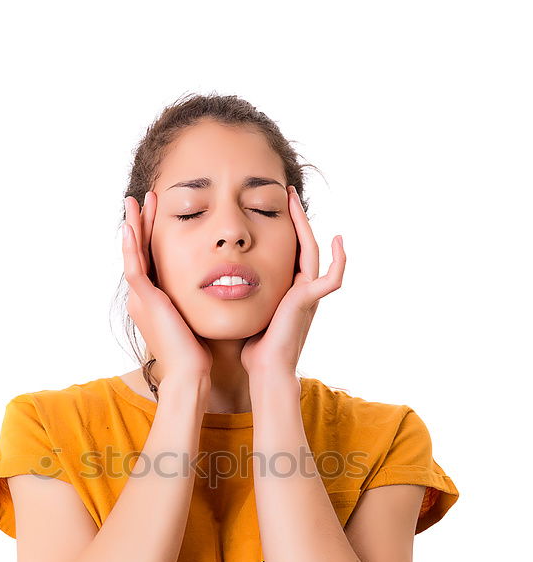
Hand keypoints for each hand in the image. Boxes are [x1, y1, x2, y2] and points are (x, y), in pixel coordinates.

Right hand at [122, 192, 212, 387]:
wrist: (190, 373)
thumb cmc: (199, 352)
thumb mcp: (196, 316)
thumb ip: (197, 299)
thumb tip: (216, 286)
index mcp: (154, 300)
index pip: (152, 258)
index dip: (154, 234)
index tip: (159, 212)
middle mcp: (143, 297)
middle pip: (140, 251)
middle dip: (142, 223)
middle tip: (143, 197)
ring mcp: (142, 299)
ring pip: (134, 255)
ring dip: (134, 227)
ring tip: (135, 201)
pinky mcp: (146, 302)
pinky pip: (135, 269)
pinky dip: (132, 248)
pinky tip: (131, 228)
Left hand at [240, 186, 345, 378]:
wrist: (264, 369)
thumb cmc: (253, 347)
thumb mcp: (247, 310)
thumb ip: (242, 293)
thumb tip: (221, 279)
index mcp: (287, 290)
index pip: (288, 251)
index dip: (284, 229)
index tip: (273, 206)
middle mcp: (302, 289)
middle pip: (303, 244)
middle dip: (296, 218)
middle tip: (287, 193)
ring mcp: (309, 294)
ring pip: (314, 252)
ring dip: (306, 225)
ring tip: (295, 201)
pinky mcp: (310, 301)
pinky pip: (333, 277)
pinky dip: (340, 260)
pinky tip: (338, 240)